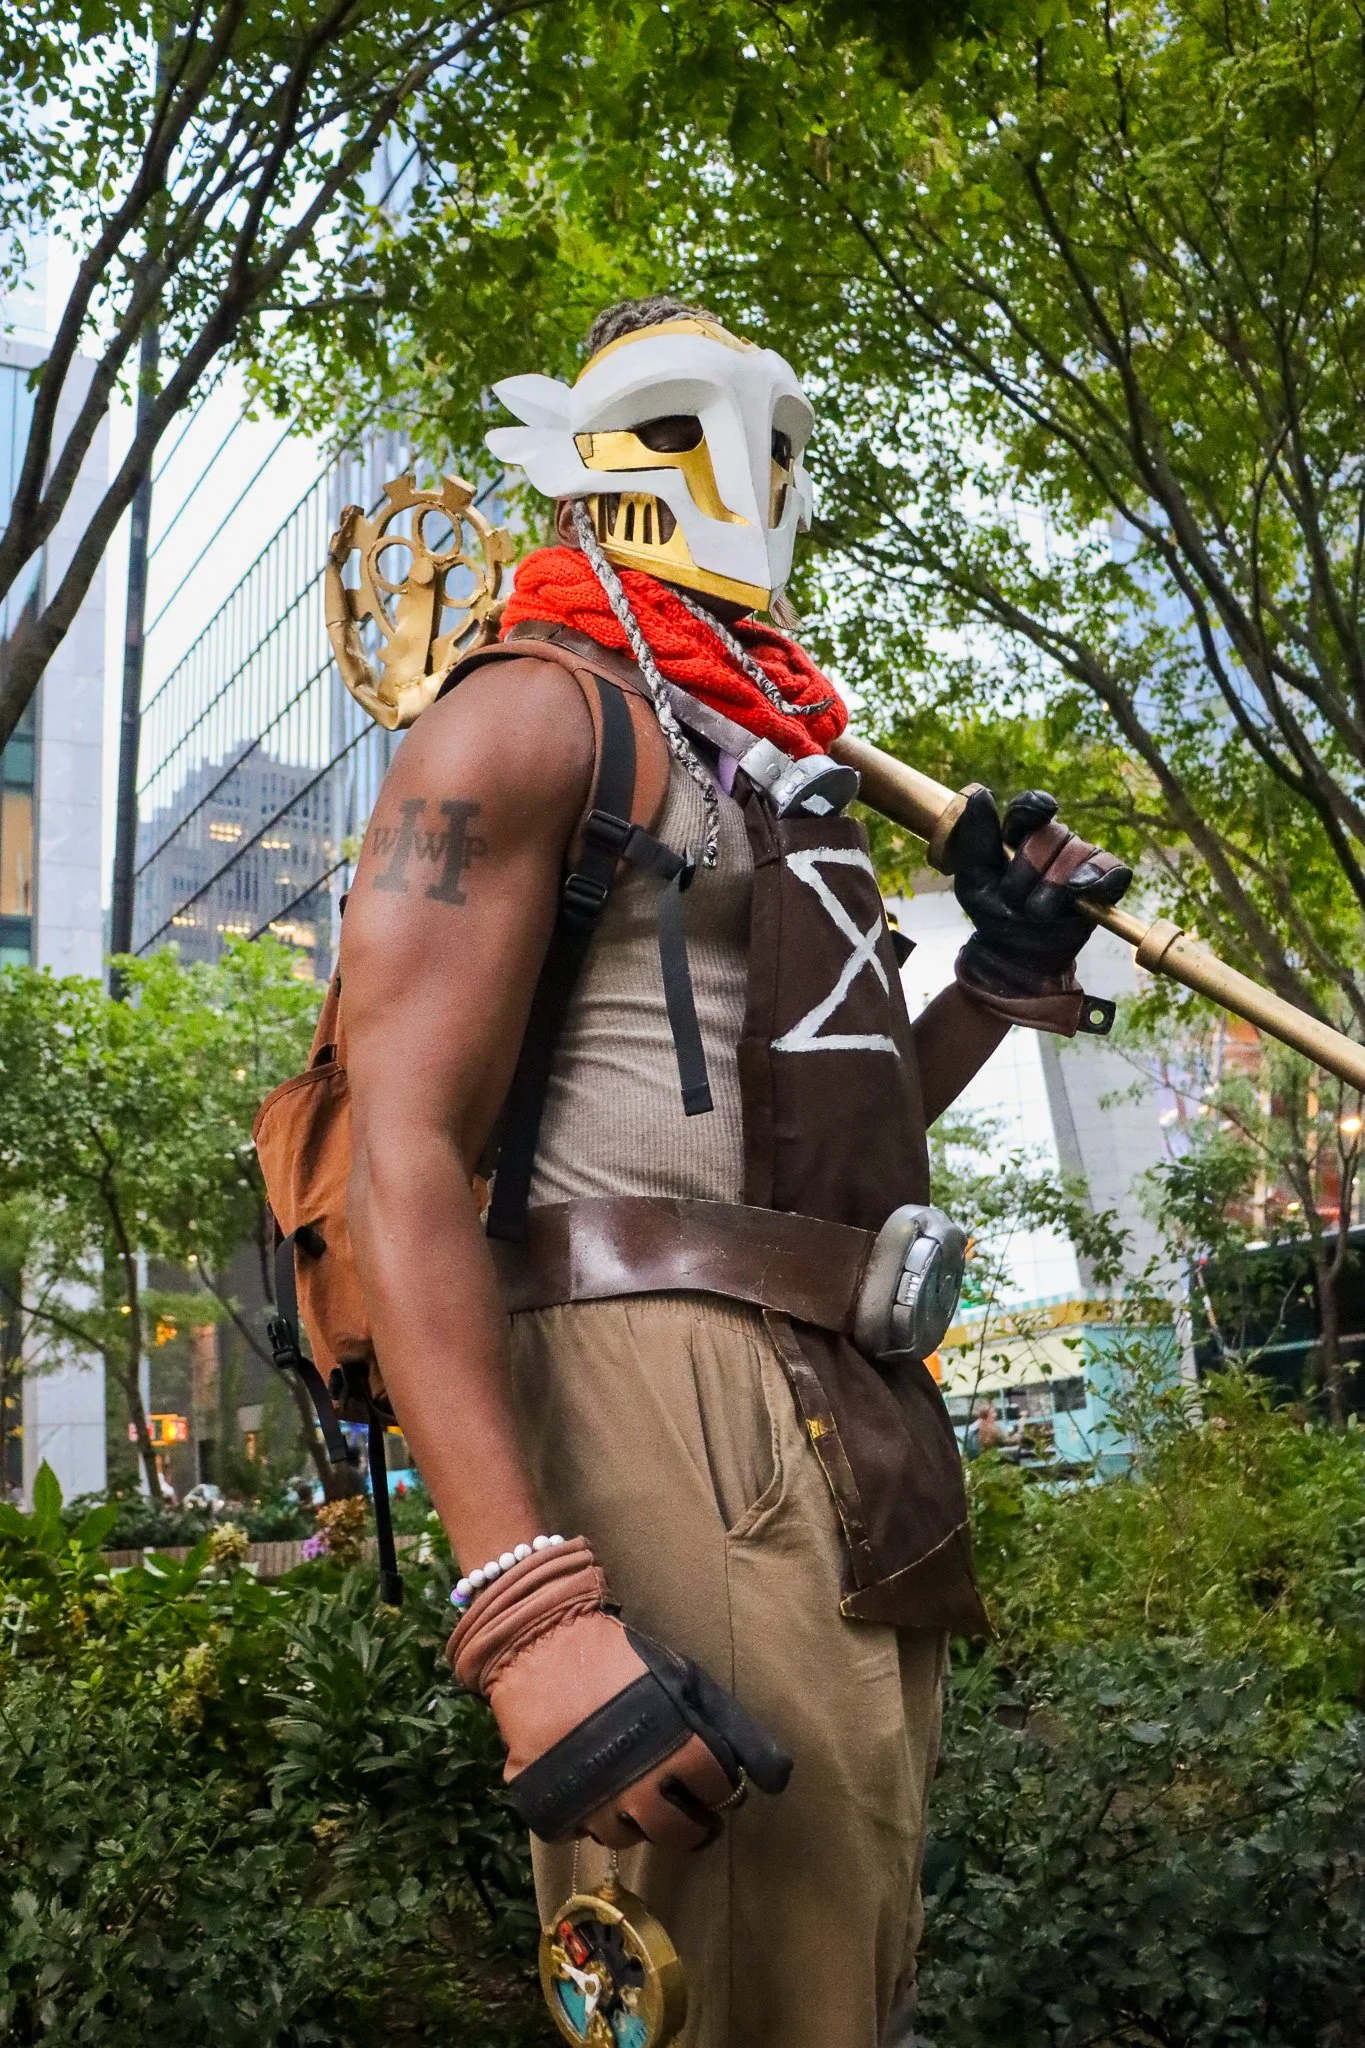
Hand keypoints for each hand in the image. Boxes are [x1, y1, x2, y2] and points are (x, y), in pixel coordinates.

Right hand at [448, 1537, 790, 1848]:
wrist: (541, 1641)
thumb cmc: (623, 1660)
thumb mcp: (688, 1681)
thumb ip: (736, 1730)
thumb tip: (777, 1781)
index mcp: (678, 1751)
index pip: (718, 1792)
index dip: (719, 1785)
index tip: (709, 1776)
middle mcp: (637, 1786)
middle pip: (677, 1833)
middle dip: (692, 1826)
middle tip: (689, 1812)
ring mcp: (591, 1801)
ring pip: (626, 1838)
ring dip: (638, 1821)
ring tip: (639, 1796)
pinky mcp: (551, 1807)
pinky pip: (577, 1833)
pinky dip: (589, 1819)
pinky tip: (595, 1792)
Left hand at [952, 787, 1130, 1004]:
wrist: (1014, 954)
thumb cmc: (994, 913)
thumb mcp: (974, 878)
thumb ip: (976, 837)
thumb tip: (979, 792)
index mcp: (1021, 835)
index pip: (1032, 808)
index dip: (1036, 805)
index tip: (1042, 811)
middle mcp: (1053, 843)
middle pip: (1052, 834)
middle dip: (1029, 869)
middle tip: (1014, 900)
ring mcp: (1081, 862)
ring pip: (1079, 852)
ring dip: (1054, 884)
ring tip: (1037, 912)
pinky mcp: (1104, 884)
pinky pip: (1113, 869)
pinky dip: (1099, 878)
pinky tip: (1080, 890)